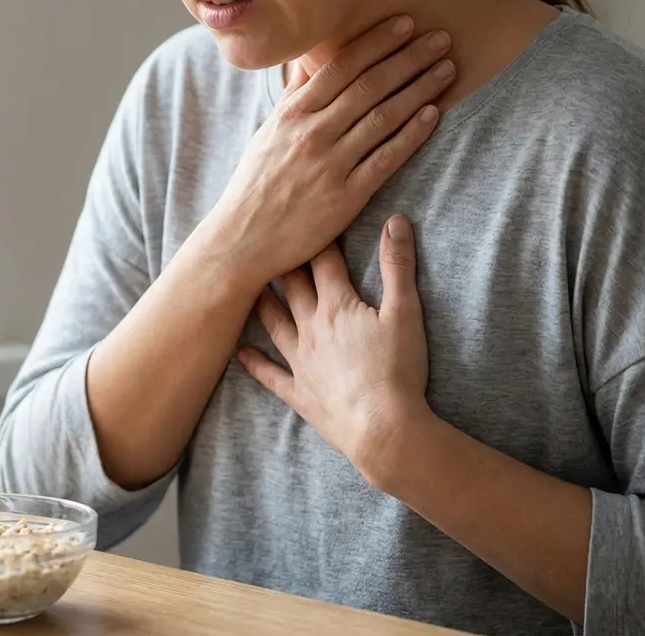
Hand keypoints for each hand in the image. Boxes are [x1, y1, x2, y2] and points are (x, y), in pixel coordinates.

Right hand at [204, 16, 454, 289]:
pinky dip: (411, 135)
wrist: (242, 239)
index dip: (377, 42)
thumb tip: (307, 61)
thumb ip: (293, 98)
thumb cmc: (257, 185)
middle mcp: (311, 134)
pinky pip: (385, 159)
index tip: (405, 23)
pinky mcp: (345, 197)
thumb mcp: (268, 133)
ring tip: (447, 69)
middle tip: (441, 39)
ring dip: (419, 89)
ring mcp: (329, 165)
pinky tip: (432, 115)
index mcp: (292, 114)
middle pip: (368, 86)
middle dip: (408, 58)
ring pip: (382, 118)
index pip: (341, 67)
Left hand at [238, 215, 432, 486]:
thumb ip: (398, 266)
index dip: (315, 237)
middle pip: (291, 287)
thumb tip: (396, 221)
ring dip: (261, 304)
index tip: (303, 216)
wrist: (382, 428)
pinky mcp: (299, 393)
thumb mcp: (405, 313)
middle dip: (280, 262)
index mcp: (337, 306)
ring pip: (274, 324)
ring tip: (245, 287)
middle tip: (263, 242)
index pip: (322, 261)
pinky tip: (238, 354)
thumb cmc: (397, 371)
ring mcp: (300, 361)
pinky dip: (254, 363)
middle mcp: (311, 328)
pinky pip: (270, 375)